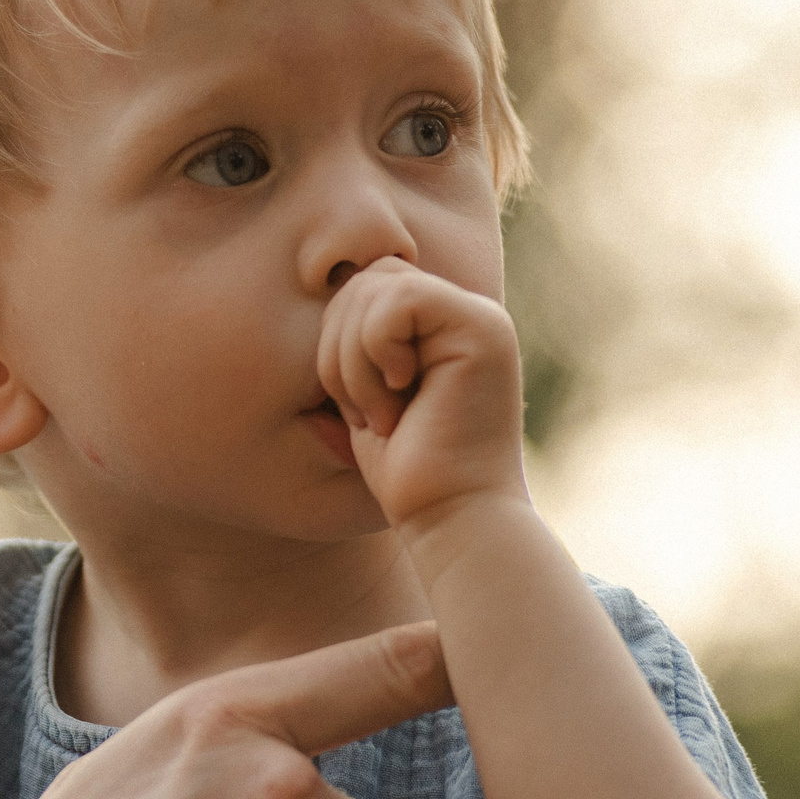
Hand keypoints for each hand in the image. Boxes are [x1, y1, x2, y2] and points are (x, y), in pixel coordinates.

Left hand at [316, 255, 525, 531]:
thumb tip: (315, 282)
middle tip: (363, 415)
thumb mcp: (365, 396)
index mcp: (440, 327)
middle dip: (338, 348)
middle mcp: (465, 314)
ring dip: (353, 361)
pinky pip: (399, 301)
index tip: (353, 407)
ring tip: (381, 415)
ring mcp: (479, 318)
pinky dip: (375, 354)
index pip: (364, 285)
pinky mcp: (484, 330)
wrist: (452, 519)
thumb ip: (355, 340)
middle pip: (365, 279)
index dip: (337, 339)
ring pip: (375, 287)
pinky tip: (400, 401)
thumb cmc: (406, 471)